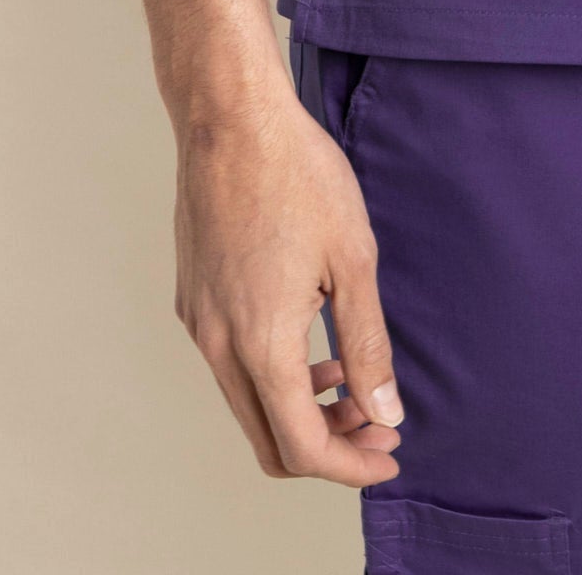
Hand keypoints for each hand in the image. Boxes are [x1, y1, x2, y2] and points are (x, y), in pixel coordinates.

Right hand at [172, 84, 404, 484]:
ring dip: (299, 409)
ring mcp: (199, 321)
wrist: (231, 116)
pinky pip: (230, 364)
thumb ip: (368, 345)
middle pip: (268, 439)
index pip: (301, 446)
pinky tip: (311, 335)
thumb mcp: (353, 260)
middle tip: (375, 423)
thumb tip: (385, 411)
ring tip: (349, 377)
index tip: (389, 452)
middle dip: (327, 446)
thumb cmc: (297, 175)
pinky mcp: (193, 297)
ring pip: (247, 403)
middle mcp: (218, 344)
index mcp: (260, 341)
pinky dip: (272, 374)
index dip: (350, 464)